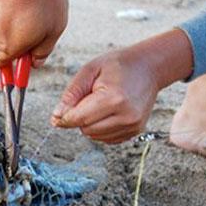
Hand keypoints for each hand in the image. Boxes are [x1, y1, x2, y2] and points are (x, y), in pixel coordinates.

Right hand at [0, 0, 67, 70]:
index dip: (5, 69)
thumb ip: (44, 50)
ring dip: (12, 19)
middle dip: (16, 39)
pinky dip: (7, 3)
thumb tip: (35, 63)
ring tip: (31, 3)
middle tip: (36, 26)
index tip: (15, 68)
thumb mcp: (54, 28)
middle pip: (1, 44)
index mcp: (7, 48)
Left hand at [51, 30, 193, 143]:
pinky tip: (108, 112)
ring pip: (95, 136)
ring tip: (99, 104)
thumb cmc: (117, 66)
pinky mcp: (135, 131)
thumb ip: (71, 95)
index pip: (79, 119)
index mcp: (114, 99)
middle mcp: (126, 116)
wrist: (149, 67)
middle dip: (79, 119)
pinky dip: (101, 129)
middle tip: (87, 100)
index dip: (64, 118)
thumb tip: (56, 117)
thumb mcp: (90, 71)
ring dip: (90, 124)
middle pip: (86, 130)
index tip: (58, 115)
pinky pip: (106, 139)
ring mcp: (133, 126)